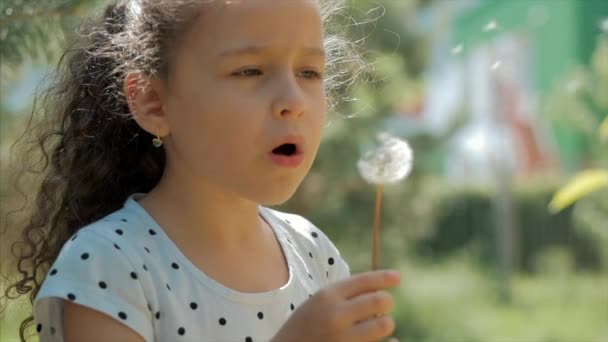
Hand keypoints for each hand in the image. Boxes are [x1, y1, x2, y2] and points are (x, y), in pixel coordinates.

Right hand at [271, 270, 400, 341]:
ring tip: (380, 325)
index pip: (363, 281)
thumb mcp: (317, 305)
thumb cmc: (304, 329)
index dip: (384, 277)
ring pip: (384, 325)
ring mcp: (343, 339)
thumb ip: (343, 296)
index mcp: (327, 297)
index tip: (397, 277)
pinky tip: (390, 341)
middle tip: (385, 305)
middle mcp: (336, 316)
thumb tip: (380, 289)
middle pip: (379, 301)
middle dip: (386, 302)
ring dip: (386, 324)